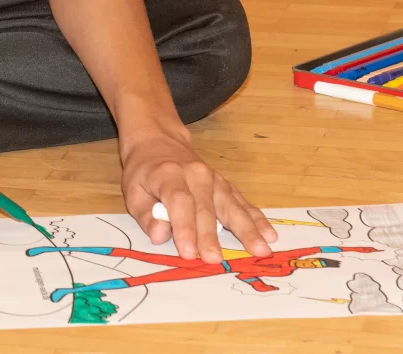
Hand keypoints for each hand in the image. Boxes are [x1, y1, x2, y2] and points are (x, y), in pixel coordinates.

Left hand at [120, 128, 276, 262]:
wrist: (159, 141)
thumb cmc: (144, 171)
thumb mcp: (133, 191)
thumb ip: (146, 215)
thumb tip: (160, 236)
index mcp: (169, 174)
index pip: (179, 202)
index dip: (184, 227)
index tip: (188, 252)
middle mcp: (196, 174)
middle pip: (205, 207)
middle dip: (210, 236)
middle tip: (215, 260)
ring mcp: (215, 179)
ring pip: (231, 205)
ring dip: (246, 230)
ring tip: (260, 250)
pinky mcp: (226, 185)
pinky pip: (243, 203)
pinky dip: (257, 219)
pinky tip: (269, 235)